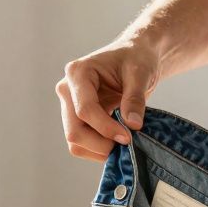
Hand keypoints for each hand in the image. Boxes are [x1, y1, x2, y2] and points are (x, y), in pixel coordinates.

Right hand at [56, 41, 160, 160]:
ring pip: (75, 142)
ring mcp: (70, 106)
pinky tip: (117, 142)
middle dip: (101, 144)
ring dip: (99, 149)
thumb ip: (135, 99)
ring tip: (124, 144)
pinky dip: (99, 149)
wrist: (136, 56)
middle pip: (74, 131)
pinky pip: (82, 144)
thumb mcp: (140, 74)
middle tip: (127, 145)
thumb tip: (133, 125)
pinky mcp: (77, 118)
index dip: (106, 128)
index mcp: (78, 73)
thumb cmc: (136, 58)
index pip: (85, 110)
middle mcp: (67, 90)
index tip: (128, 137)